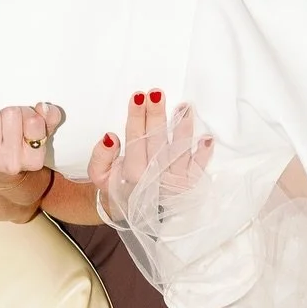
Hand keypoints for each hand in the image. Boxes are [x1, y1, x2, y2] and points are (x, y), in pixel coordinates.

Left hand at [0, 102, 63, 186]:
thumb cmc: (18, 151)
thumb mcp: (39, 139)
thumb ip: (49, 119)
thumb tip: (42, 106)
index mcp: (34, 159)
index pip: (34, 121)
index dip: (28, 114)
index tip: (26, 122)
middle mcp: (12, 162)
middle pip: (12, 113)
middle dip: (10, 114)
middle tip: (9, 125)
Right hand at [88, 90, 212, 227]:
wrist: (135, 213)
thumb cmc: (118, 187)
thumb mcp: (99, 175)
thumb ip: (100, 156)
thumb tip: (110, 136)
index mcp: (132, 174)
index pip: (135, 139)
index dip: (137, 117)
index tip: (138, 96)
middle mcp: (154, 178)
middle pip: (156, 141)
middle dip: (156, 116)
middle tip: (157, 94)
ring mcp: (174, 181)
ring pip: (179, 151)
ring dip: (182, 128)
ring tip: (184, 107)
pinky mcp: (189, 185)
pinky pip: (198, 168)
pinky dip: (203, 154)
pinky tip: (207, 138)